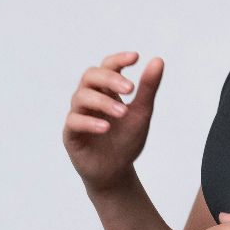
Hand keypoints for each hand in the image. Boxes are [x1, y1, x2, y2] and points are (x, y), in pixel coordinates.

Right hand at [63, 52, 162, 191]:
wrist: (115, 172)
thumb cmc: (125, 141)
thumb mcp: (141, 113)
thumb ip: (147, 89)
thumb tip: (158, 60)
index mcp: (105, 91)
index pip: (107, 66)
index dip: (118, 60)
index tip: (136, 57)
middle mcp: (89, 98)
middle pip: (90, 75)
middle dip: (110, 79)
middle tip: (130, 88)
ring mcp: (78, 114)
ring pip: (81, 96)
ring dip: (103, 102)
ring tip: (123, 113)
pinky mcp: (70, 134)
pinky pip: (74, 121)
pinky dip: (90, 122)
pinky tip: (106, 128)